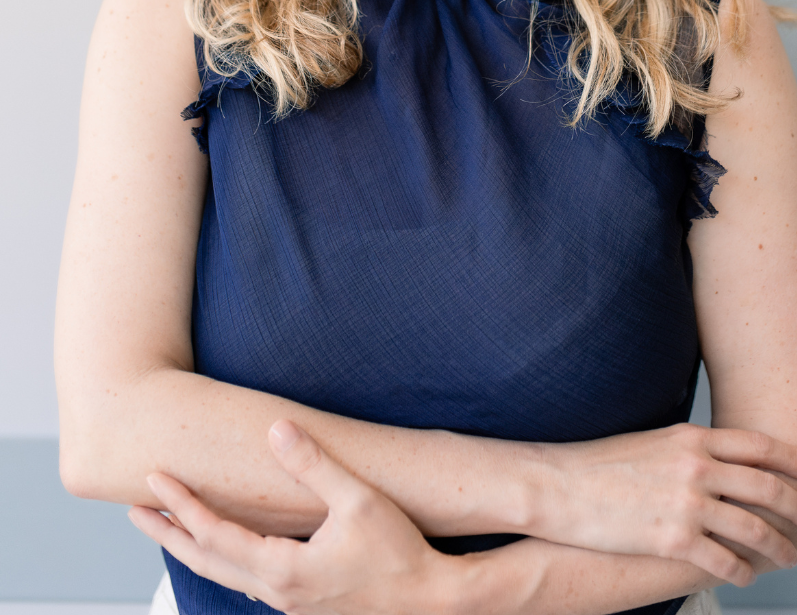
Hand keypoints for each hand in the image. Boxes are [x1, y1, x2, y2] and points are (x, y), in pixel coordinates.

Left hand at [129, 421, 459, 614]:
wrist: (430, 602)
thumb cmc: (399, 553)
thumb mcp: (358, 500)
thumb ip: (314, 464)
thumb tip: (277, 429)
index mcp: (283, 569)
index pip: (215, 534)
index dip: (182, 505)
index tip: (154, 479)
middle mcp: (277, 592)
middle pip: (205, 561)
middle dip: (168, 533)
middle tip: (134, 510)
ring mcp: (289, 602)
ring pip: (224, 575)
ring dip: (192, 548)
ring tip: (170, 525)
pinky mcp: (303, 602)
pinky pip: (247, 580)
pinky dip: (222, 561)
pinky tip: (227, 548)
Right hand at [532, 423, 796, 585]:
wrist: (559, 486)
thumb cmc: (598, 464)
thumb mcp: (650, 441)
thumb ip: (686, 449)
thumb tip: (713, 458)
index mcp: (690, 438)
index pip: (757, 445)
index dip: (793, 458)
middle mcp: (695, 467)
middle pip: (766, 487)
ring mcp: (686, 504)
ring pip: (753, 529)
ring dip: (779, 546)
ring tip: (790, 556)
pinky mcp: (672, 539)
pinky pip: (724, 560)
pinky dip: (742, 571)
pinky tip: (746, 576)